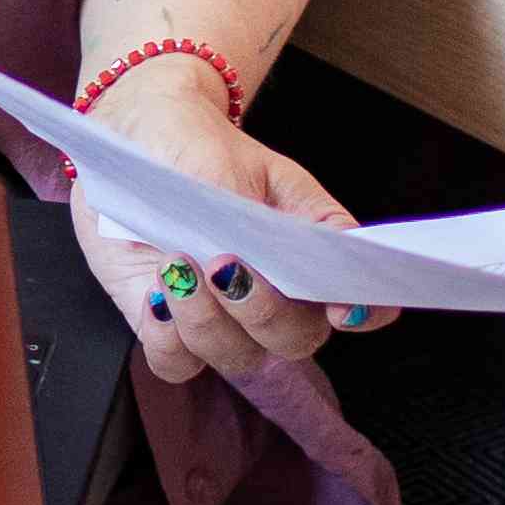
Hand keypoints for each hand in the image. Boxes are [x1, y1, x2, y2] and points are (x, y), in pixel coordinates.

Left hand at [69, 63, 386, 383]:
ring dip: (206, 319)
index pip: (357, 305)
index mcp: (308, 265)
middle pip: (291, 341)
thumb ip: (312, 218)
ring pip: (233, 357)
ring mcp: (219, 322)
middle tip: (225, 264)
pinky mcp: (165, 328)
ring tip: (178, 263)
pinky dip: (167, 337)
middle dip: (262, 311)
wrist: (142, 141)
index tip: (341, 307)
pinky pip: (175, 363)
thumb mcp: (268, 172)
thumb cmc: (210, 154)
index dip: (363, 314)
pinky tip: (158, 295)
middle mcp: (271, 304)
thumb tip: (350, 247)